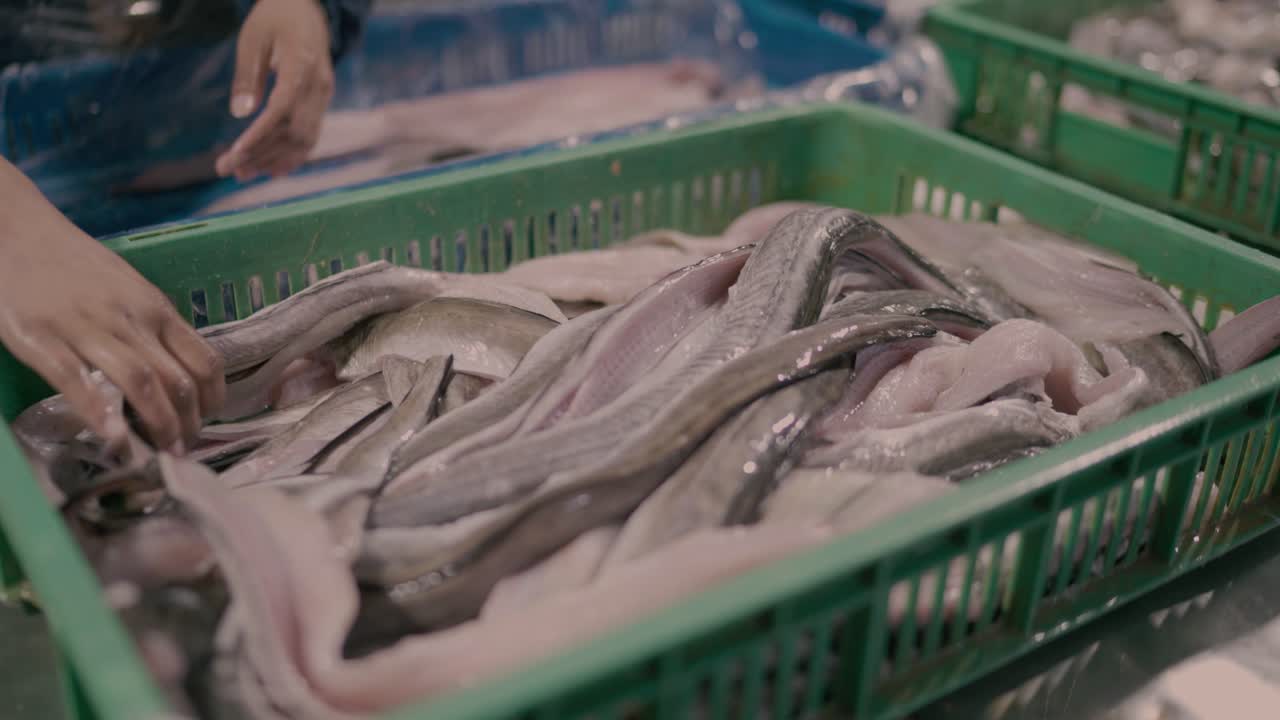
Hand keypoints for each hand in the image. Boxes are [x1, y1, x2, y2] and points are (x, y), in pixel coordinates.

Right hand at [0, 161, 225, 450]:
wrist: (14, 226)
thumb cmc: (73, 261)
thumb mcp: (127, 288)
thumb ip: (151, 324)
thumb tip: (178, 369)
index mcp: (155, 308)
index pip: (204, 360)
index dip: (214, 398)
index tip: (209, 421)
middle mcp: (130, 319)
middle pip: (179, 380)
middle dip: (189, 423)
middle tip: (185, 450)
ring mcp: (85, 328)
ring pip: (141, 383)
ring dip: (158, 424)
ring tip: (162, 455)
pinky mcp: (40, 337)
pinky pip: (75, 379)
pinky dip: (98, 411)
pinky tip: (112, 438)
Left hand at [216, 0, 334, 181]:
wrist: (308, 9)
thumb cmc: (276, 18)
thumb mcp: (253, 38)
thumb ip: (248, 76)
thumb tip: (240, 114)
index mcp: (303, 65)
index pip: (283, 109)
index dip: (261, 134)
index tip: (237, 153)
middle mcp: (320, 86)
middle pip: (294, 132)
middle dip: (261, 155)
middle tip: (226, 170)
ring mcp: (324, 97)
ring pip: (304, 140)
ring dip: (274, 160)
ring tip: (242, 174)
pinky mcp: (322, 103)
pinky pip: (310, 136)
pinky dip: (292, 156)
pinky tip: (270, 170)